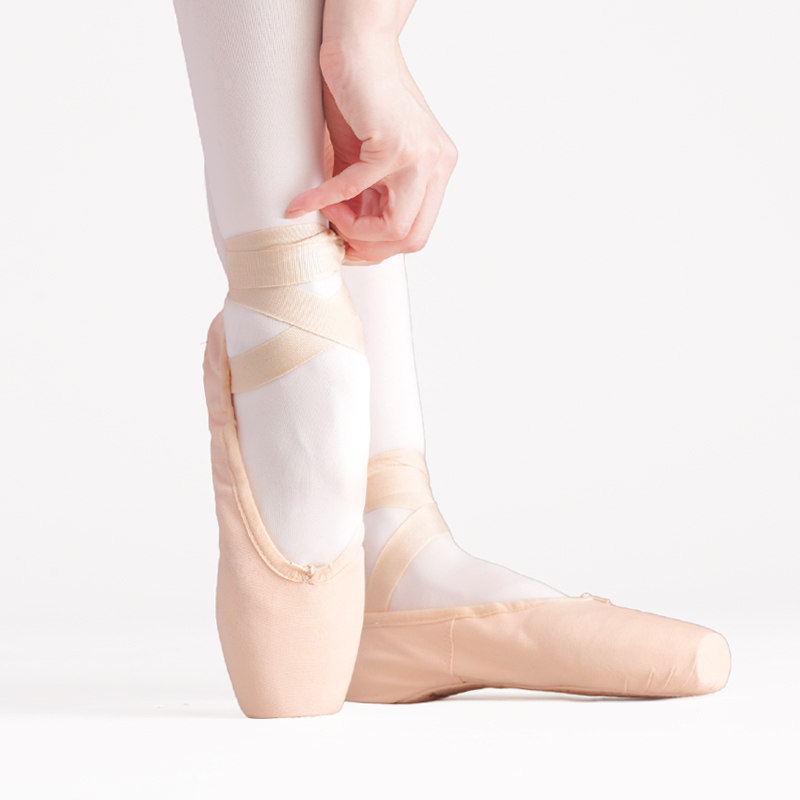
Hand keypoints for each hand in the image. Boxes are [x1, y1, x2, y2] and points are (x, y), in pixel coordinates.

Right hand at [285, 40, 456, 263]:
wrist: (357, 47)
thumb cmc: (360, 97)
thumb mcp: (369, 160)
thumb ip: (370, 198)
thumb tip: (351, 239)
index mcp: (438, 169)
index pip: (418, 231)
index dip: (381, 247)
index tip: (349, 243)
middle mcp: (438, 165)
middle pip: (412, 238)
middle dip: (370, 248)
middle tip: (338, 239)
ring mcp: (421, 157)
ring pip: (394, 227)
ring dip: (352, 229)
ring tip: (326, 214)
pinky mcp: (394, 145)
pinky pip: (354, 191)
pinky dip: (323, 202)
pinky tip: (302, 204)